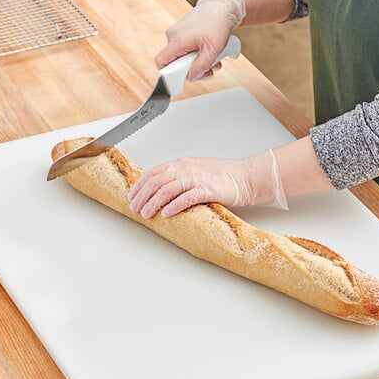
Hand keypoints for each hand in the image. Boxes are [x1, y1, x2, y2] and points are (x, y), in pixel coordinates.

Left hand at [127, 150, 287, 217]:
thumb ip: (180, 177)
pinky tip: (167, 214)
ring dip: (154, 203)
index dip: (139, 186)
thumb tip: (161, 188)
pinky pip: (187, 198)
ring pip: (167, 190)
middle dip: (142, 196)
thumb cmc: (224, 176)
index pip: (153, 172)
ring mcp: (197, 179)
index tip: (132, 197)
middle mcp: (186, 169)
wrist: (247, 177)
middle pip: (156, 181)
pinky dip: (174, 206)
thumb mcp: (196, 171)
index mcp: (182, 164)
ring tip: (147, 213)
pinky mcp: (208, 190)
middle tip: (135, 208)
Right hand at [155, 0, 245, 81]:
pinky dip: (197, 54)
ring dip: (198, 63)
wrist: (222, 6)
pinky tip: (208, 52)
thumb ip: (201, 66)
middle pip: (175, 63)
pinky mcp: (183, 32)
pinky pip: (186, 49)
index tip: (180, 80)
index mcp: (177, 40)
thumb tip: (191, 77)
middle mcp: (173, 36)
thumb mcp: (213, 50)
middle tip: (208, 70)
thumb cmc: (218, 23)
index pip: (161, 62)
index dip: (168, 75)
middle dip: (192, 70)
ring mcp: (177, 33)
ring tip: (213, 60)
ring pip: (182, 57)